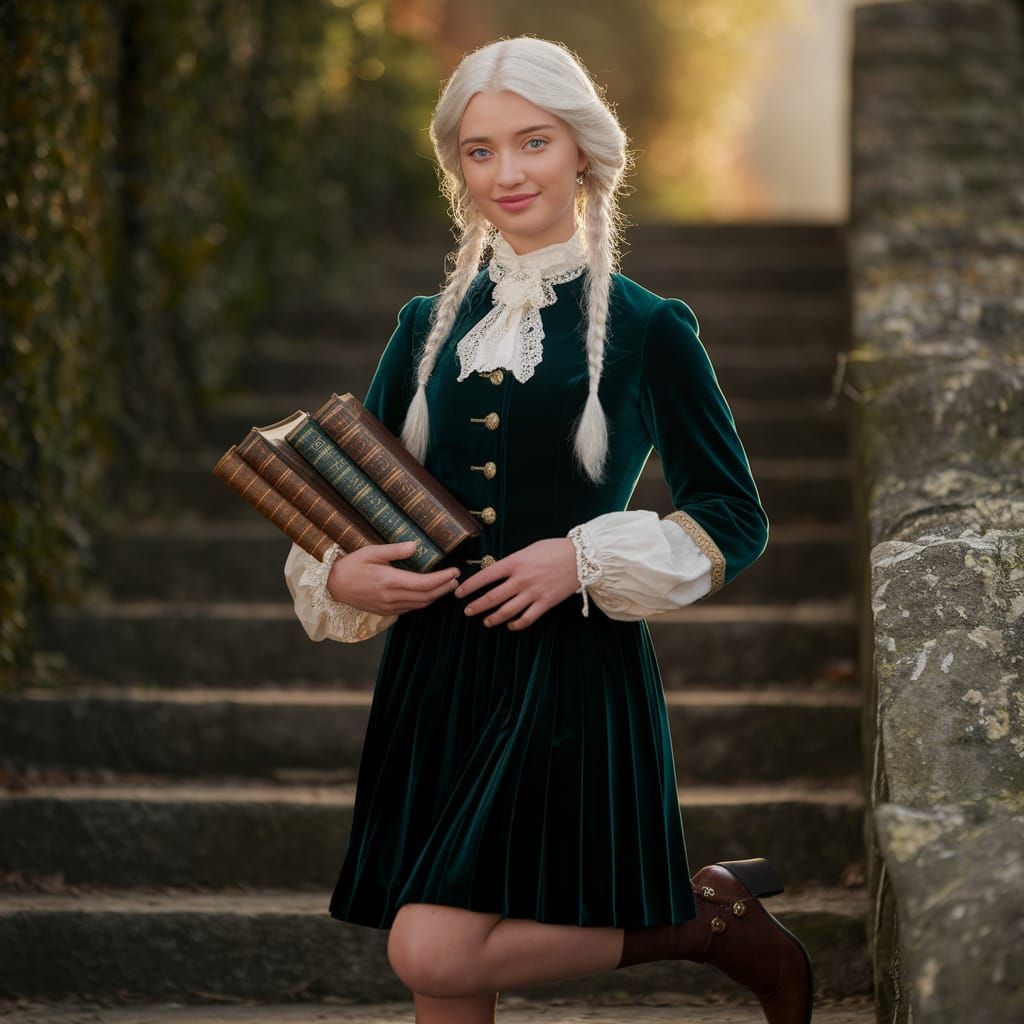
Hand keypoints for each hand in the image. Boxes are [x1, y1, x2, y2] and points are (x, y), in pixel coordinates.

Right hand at [327, 540, 461, 613]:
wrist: (332, 586)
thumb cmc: (352, 565)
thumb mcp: (371, 552)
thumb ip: (394, 550)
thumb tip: (415, 545)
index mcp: (390, 581)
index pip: (424, 583)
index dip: (443, 579)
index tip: (455, 571)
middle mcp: (392, 597)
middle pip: (426, 596)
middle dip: (444, 588)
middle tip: (456, 580)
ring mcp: (389, 607)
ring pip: (420, 605)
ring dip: (436, 596)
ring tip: (447, 586)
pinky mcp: (386, 612)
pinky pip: (410, 608)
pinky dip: (423, 602)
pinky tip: (428, 594)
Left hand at [453, 537, 578, 629]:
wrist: (581, 557)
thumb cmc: (553, 549)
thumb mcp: (528, 550)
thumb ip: (512, 563)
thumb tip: (496, 573)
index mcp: (515, 562)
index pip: (485, 576)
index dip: (469, 586)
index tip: (459, 593)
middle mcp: (521, 579)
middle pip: (492, 597)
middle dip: (477, 606)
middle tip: (467, 611)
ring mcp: (533, 593)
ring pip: (507, 611)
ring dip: (493, 618)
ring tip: (485, 622)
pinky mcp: (545, 603)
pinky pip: (527, 618)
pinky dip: (516, 624)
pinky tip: (510, 625)